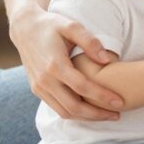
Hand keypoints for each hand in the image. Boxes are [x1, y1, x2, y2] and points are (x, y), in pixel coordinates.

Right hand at [9, 5, 124, 120]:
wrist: (24, 29)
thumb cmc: (51, 25)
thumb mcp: (71, 26)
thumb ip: (90, 42)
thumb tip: (107, 60)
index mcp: (54, 64)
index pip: (82, 87)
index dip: (102, 96)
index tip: (119, 101)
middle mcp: (45, 80)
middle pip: (74, 107)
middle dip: (97, 114)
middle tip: (117, 115)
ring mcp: (39, 87)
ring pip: (65, 112)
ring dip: (87, 117)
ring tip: (107, 115)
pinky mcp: (37, 90)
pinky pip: (57, 108)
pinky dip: (75, 113)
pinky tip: (90, 110)